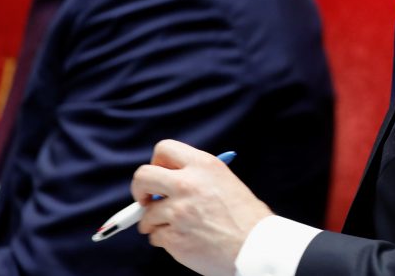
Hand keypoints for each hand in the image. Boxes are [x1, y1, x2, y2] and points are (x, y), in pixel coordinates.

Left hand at [131, 140, 272, 275]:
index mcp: (203, 165)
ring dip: (156, 222)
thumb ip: (196, 176)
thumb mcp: (224, 180)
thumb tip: (168, 182)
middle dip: (139, 190)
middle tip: (145, 200)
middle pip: (142, 176)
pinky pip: (155, 236)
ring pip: (146, 214)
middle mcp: (187, 184)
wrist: (255, 245)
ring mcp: (178, 211)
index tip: (158, 176)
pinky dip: (165, 240)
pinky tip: (185, 239)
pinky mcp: (173, 237)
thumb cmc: (245, 216)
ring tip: (178, 227)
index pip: (164, 148)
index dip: (157, 163)